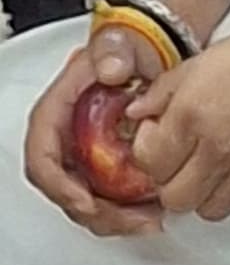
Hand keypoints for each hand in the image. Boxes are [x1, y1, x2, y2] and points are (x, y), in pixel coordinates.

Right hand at [25, 23, 173, 237]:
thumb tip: (110, 70)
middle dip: (97, 214)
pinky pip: (107, 202)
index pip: (42, 157)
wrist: (147, 59)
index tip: (86, 203)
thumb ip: (113, 52)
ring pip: (86, 203)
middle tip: (135, 220)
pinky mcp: (105, 170)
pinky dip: (128, 215)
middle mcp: (67, 139)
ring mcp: (85, 157)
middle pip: (64, 190)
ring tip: (151, 220)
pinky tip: (153, 214)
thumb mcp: (120, 44)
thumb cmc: (127, 51)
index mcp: (58, 111)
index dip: (59, 186)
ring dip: (116, 220)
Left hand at [134, 21, 229, 227]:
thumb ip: (160, 94)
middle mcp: (215, 150)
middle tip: (175, 159)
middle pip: (175, 198)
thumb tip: (137, 115)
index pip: (151, 162)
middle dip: (170, 181)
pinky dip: (229, 196)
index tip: (156, 137)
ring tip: (205, 168)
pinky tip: (229, 173)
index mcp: (191, 117)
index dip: (147, 153)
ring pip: (207, 210)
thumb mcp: (193, 66)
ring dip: (200, 193)